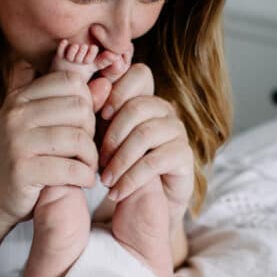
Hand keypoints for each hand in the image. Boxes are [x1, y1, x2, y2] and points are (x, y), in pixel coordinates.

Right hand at [0, 60, 98, 231]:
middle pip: (79, 108)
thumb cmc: (25, 158)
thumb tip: (105, 84)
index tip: (84, 126)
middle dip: (92, 132)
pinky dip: (85, 177)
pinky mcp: (21, 170)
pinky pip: (70, 168)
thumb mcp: (44, 126)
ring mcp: (16, 141)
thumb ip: (71, 103)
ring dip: (91, 158)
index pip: (71, 82)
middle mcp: (15, 114)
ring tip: (88, 167)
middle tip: (87, 151)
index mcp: (20, 97)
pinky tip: (83, 182)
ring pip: (78, 138)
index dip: (88, 103)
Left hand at [97, 63, 194, 221]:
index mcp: (144, 97)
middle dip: (111, 136)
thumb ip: (95, 112)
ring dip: (120, 161)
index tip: (100, 115)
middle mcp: (164, 109)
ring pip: (145, 134)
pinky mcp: (184, 155)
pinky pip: (154, 162)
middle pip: (137, 106)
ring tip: (105, 181)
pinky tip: (116, 193)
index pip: (139, 73)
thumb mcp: (100, 137)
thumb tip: (93, 86)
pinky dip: (130, 179)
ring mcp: (177, 131)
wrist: (143, 202)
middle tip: (96, 162)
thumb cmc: (117, 164)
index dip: (117, 90)